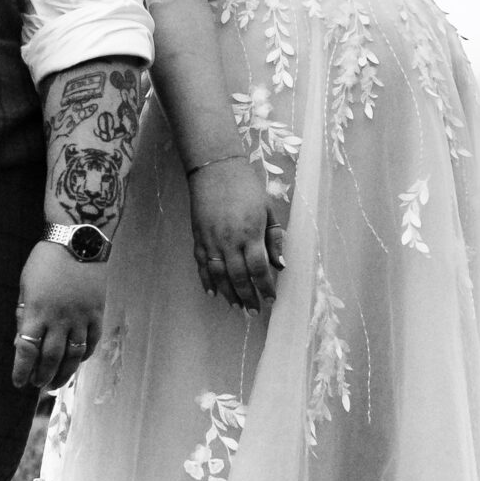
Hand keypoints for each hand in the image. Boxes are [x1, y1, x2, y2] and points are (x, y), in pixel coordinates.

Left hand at [11, 242, 108, 391]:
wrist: (78, 241)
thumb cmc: (46, 260)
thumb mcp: (26, 285)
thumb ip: (23, 314)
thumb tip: (20, 342)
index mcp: (36, 311)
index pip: (26, 350)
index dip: (20, 370)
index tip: (18, 382)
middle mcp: (59, 319)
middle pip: (50, 358)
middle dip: (42, 376)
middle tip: (37, 384)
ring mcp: (80, 318)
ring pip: (73, 356)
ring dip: (63, 373)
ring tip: (56, 382)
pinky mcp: (96, 313)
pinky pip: (92, 342)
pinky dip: (84, 356)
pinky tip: (77, 361)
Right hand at [188, 158, 283, 307]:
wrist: (215, 168)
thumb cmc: (246, 186)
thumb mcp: (267, 209)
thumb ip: (274, 238)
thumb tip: (281, 265)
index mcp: (251, 232)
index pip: (259, 268)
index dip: (266, 287)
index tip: (271, 299)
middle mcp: (230, 240)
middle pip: (239, 277)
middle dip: (248, 296)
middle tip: (254, 311)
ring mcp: (211, 240)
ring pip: (219, 275)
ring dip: (228, 293)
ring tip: (236, 307)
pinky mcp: (198, 236)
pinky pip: (201, 264)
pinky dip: (206, 280)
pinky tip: (213, 292)